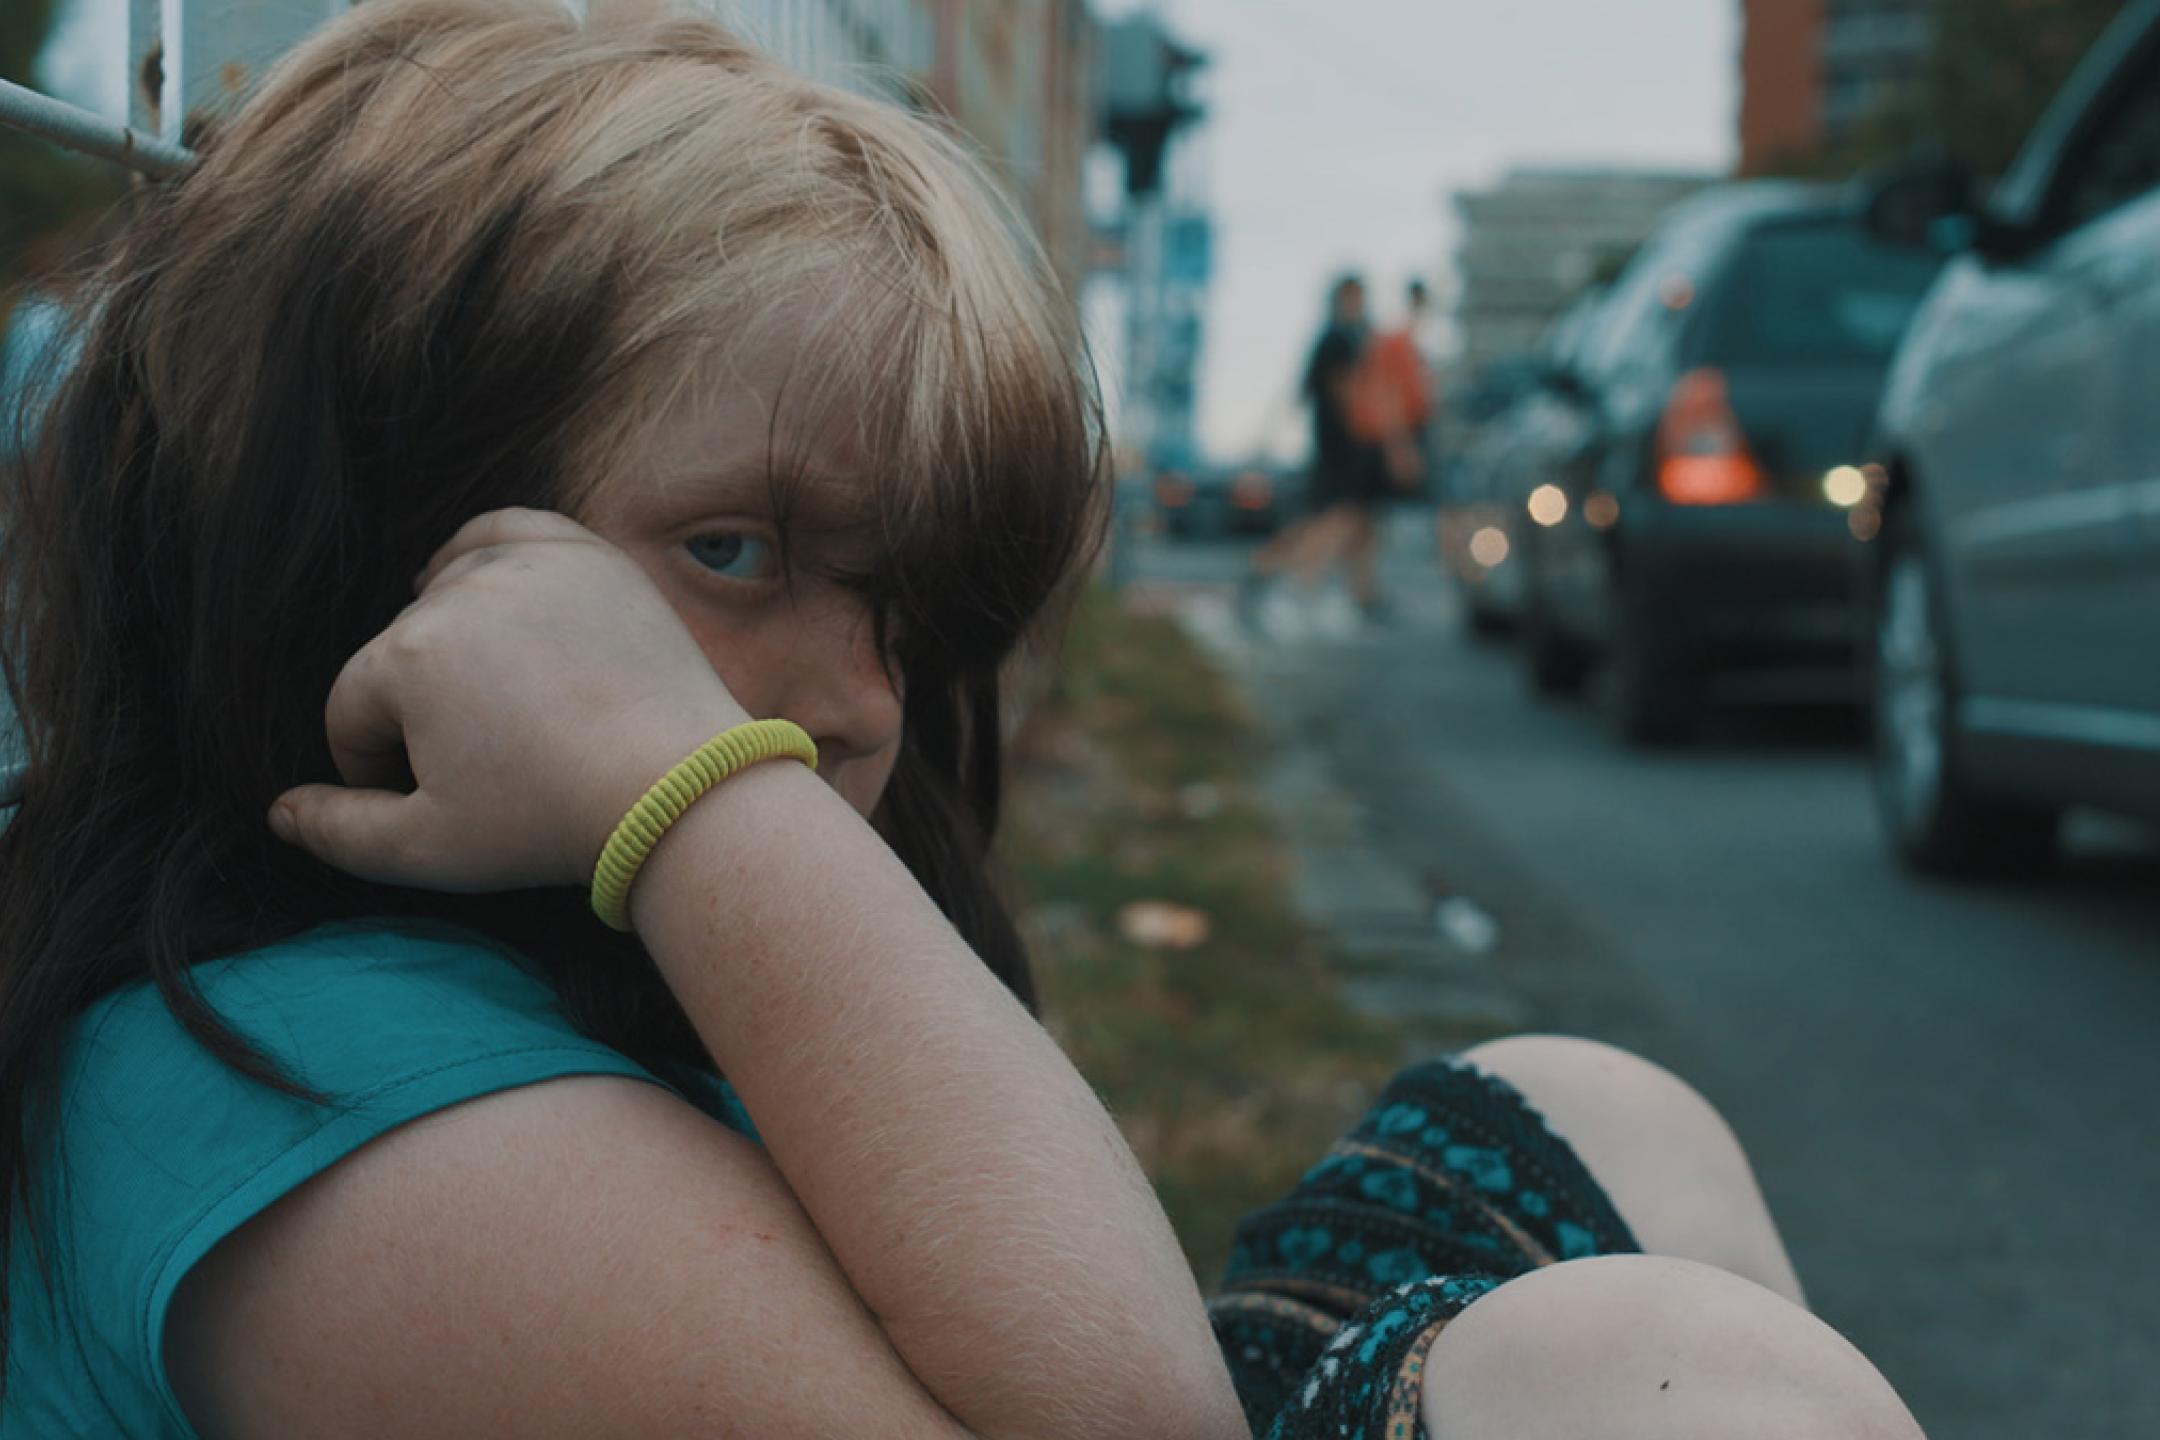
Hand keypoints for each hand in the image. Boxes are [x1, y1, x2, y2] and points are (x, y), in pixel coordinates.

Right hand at [272, 508, 748, 891]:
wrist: (679, 792)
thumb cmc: (549, 824)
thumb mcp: (428, 850)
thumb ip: (337, 832)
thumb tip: (279, 811)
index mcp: (406, 657)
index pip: (352, 707)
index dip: (372, 763)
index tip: (425, 798)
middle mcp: (460, 592)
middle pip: (401, 650)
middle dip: (419, 707)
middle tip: (476, 761)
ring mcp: (531, 565)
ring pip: (448, 589)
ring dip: (447, 633)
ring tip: (480, 690)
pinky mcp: (589, 558)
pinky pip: (511, 529)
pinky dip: (484, 550)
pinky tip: (473, 580)